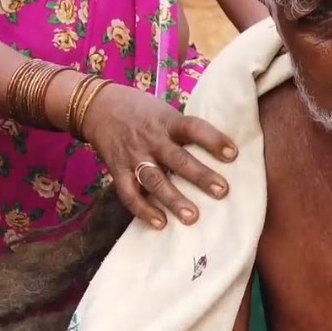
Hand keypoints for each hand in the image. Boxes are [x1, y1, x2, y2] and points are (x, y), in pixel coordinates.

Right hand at [80, 82, 237, 228]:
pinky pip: (129, 193)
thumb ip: (184, 131)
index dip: (213, 139)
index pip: (194, 128)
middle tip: (222, 191)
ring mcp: (134, 156)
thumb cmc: (143, 111)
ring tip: (192, 217)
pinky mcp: (118, 170)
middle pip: (178, 159)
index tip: (233, 153)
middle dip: (200, 176)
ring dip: (174, 200)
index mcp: (168, 122)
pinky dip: (143, 210)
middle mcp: (152, 139)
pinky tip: (160, 223)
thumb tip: (219, 150)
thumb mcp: (166, 113)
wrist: (98, 106)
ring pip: (155, 180)